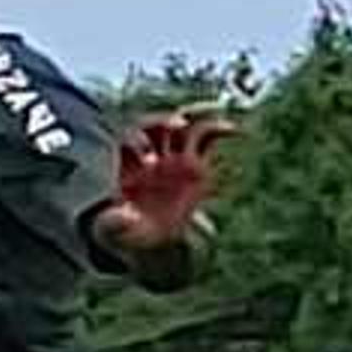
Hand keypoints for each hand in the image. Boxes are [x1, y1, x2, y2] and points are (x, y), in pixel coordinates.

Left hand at [110, 109, 232, 246]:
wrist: (148, 233)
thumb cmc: (128, 227)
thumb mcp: (116, 227)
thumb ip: (115, 221)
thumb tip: (123, 215)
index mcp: (128, 163)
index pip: (130, 139)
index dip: (139, 141)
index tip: (150, 156)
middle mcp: (151, 153)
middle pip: (157, 125)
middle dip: (167, 121)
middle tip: (180, 124)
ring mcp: (173, 156)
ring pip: (184, 127)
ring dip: (197, 119)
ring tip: (214, 123)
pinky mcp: (196, 164)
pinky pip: (208, 138)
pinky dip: (220, 130)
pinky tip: (235, 130)